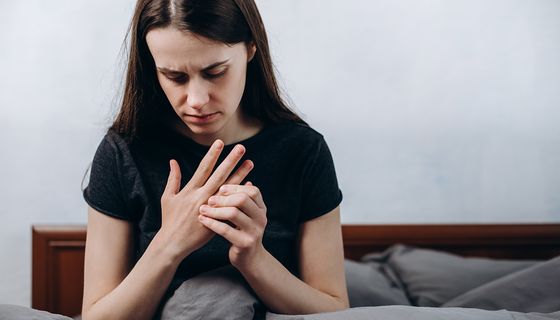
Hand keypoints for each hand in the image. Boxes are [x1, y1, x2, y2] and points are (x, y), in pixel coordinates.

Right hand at [158, 140, 253, 260]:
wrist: (173, 244)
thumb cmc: (170, 220)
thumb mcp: (168, 198)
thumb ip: (173, 179)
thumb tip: (173, 161)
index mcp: (190, 190)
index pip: (203, 168)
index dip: (212, 155)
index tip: (220, 142)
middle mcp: (201, 197)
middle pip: (219, 175)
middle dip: (230, 161)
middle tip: (242, 148)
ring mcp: (211, 208)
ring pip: (228, 188)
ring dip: (240, 175)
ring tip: (250, 163)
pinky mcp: (217, 219)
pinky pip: (232, 204)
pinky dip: (240, 194)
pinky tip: (250, 186)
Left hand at [197, 182, 267, 269]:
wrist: (249, 259)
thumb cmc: (242, 232)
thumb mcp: (246, 215)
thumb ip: (244, 199)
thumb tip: (244, 179)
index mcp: (261, 209)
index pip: (253, 191)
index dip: (236, 187)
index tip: (220, 188)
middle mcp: (261, 218)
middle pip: (243, 199)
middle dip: (223, 198)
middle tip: (209, 199)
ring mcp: (254, 231)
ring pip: (233, 213)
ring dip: (215, 210)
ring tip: (203, 209)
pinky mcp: (244, 243)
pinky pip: (225, 230)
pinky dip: (211, 223)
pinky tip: (202, 220)